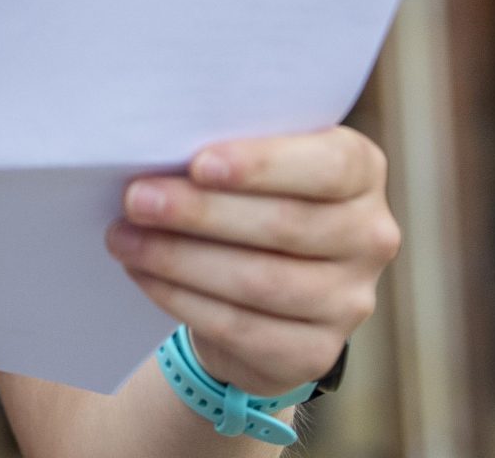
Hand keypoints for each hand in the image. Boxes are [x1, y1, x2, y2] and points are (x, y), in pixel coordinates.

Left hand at [106, 129, 399, 397]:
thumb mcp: (255, 159)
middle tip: (136, 198)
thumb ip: (231, 147)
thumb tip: (159, 142)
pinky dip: (183, 299)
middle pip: (284, 225)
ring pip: (259, 281)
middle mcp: (371, 235)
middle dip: (200, 212)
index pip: (327, 165)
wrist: (262, 282)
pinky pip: (242, 328)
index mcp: (362, 170)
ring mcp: (351, 301)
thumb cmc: (251, 193)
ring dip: (180, 258)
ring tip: (124, 237)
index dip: (262, 165)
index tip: (198, 163)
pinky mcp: (317, 352)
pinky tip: (143, 274)